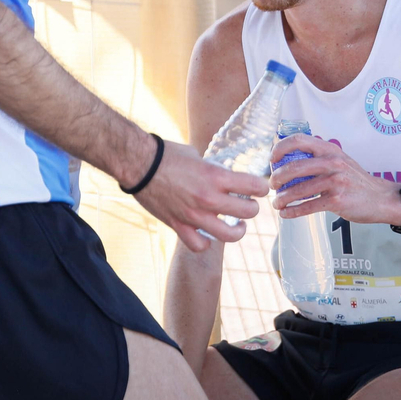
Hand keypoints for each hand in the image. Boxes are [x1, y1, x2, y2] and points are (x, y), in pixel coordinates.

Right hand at [131, 141, 268, 251]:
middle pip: (248, 212)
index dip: (262, 187)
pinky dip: (206, 242)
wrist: (138, 164)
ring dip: (238, 230)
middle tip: (249, 204)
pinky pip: (200, 245)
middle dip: (253, 207)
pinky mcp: (179, 225)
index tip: (261, 188)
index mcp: (215, 176)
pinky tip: (208, 234)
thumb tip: (222, 176)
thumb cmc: (166, 154)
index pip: (254, 186)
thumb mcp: (197, 156)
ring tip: (238, 225)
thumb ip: (213, 170)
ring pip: (230, 235)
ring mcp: (194, 215)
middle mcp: (208, 198)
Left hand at [269, 134, 400, 225]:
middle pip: (294, 167)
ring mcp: (335, 182)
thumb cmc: (355, 180)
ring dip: (283, 198)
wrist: (381, 198)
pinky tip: (286, 214)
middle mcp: (332, 162)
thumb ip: (319, 157)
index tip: (271, 160)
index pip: (298, 140)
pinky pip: (308, 206)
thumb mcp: (340, 160)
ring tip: (277, 203)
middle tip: (272, 185)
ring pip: (299, 190)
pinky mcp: (337, 201)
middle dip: (277, 178)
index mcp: (330, 149)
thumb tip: (288, 161)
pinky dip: (293, 212)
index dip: (280, 148)